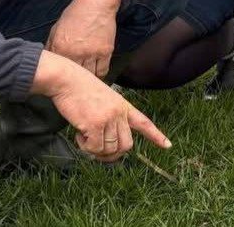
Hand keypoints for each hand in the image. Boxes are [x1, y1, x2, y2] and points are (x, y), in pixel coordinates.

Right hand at [33, 51, 169, 161]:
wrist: (66, 79)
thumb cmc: (79, 88)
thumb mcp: (103, 98)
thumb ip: (110, 117)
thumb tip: (108, 142)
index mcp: (123, 106)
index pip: (144, 122)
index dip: (156, 135)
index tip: (167, 145)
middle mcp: (119, 113)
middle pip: (126, 145)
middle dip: (112, 153)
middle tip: (96, 149)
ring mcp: (108, 118)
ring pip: (110, 149)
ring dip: (95, 150)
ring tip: (84, 138)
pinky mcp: (95, 125)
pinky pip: (94, 148)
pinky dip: (85, 147)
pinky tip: (79, 135)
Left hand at [46, 0, 120, 77]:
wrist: (96, 4)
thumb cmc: (74, 15)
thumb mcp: (56, 29)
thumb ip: (51, 46)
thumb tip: (47, 61)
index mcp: (60, 47)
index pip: (57, 70)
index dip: (57, 76)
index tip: (58, 80)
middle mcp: (76, 53)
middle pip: (73, 77)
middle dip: (72, 81)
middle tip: (72, 85)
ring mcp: (92, 53)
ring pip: (89, 76)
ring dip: (86, 79)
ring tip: (84, 82)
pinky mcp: (105, 52)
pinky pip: (102, 70)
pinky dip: (99, 75)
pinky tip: (96, 75)